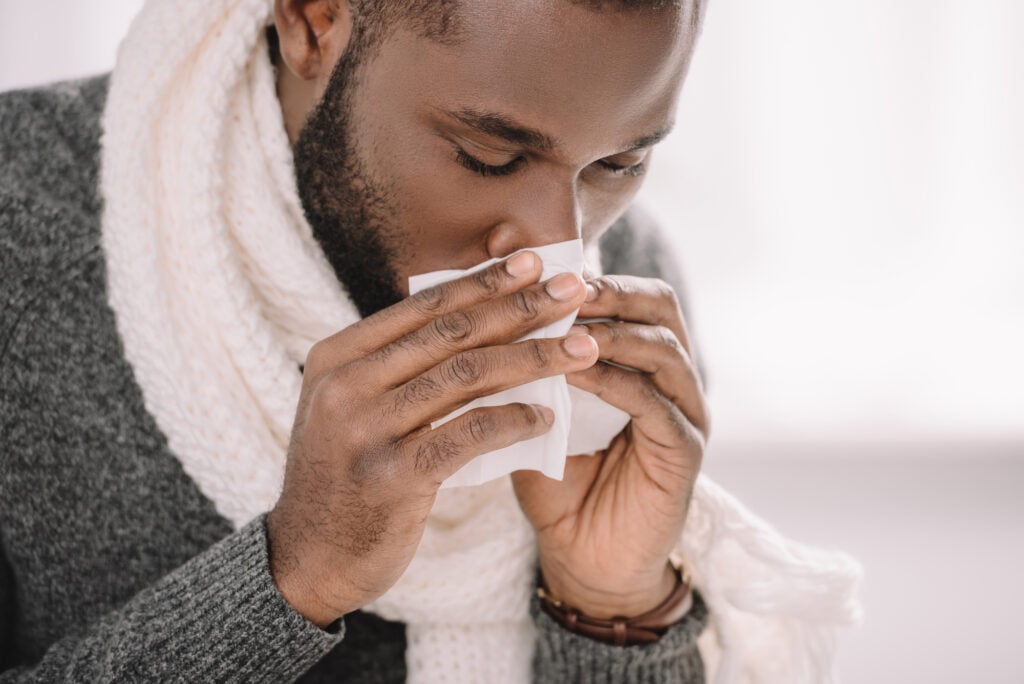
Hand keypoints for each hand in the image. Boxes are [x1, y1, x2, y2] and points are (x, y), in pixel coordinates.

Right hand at [266, 251, 598, 626]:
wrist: (307, 559)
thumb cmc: (348, 477)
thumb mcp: (355, 408)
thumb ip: (401, 367)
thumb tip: (483, 320)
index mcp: (337, 357)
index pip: (423, 307)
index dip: (483, 281)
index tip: (534, 262)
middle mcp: (345, 386)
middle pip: (450, 333)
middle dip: (520, 307)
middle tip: (573, 289)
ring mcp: (364, 431)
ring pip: (465, 377)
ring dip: (532, 359)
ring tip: (581, 348)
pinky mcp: (390, 478)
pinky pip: (467, 436)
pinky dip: (513, 422)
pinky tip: (546, 416)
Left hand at [512, 275, 709, 618]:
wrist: (582, 558)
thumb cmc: (558, 482)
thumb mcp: (538, 411)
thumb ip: (528, 366)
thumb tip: (487, 309)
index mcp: (643, 363)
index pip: (633, 297)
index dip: (593, 277)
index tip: (544, 268)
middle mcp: (674, 381)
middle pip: (661, 308)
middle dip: (611, 291)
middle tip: (563, 285)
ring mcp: (686, 415)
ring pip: (664, 350)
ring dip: (612, 332)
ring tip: (564, 323)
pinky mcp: (685, 453)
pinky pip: (655, 405)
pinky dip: (615, 382)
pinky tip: (574, 373)